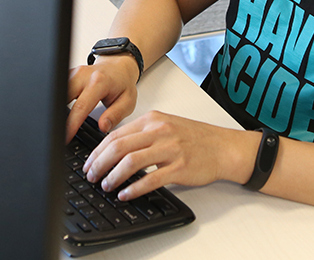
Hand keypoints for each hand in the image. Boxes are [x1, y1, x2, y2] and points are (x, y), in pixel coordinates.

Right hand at [65, 54, 139, 141]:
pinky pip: (58, 88)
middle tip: (59, 133)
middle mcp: (83, 75)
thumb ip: (115, 115)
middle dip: (59, 116)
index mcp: (99, 82)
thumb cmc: (122, 84)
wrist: (118, 67)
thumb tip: (103, 127)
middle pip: (63, 97)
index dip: (71, 125)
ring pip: (58, 91)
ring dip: (56, 107)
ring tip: (60, 124)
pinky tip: (60, 112)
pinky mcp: (68, 74)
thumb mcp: (127, 102)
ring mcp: (74, 73)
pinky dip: (57, 100)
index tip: (66, 137)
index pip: (80, 107)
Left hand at [82, 111, 256, 200]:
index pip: (116, 135)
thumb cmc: (196, 138)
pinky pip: (150, 179)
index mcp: (153, 120)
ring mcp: (170, 149)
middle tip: (92, 176)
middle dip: (100, 164)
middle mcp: (159, 131)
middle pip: (119, 147)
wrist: (223, 147)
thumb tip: (114, 148)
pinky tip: (126, 194)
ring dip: (113, 177)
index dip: (97, 151)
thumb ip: (142, 133)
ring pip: (131, 162)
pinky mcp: (179, 167)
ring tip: (106, 186)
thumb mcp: (166, 125)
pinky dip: (134, 188)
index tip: (89, 163)